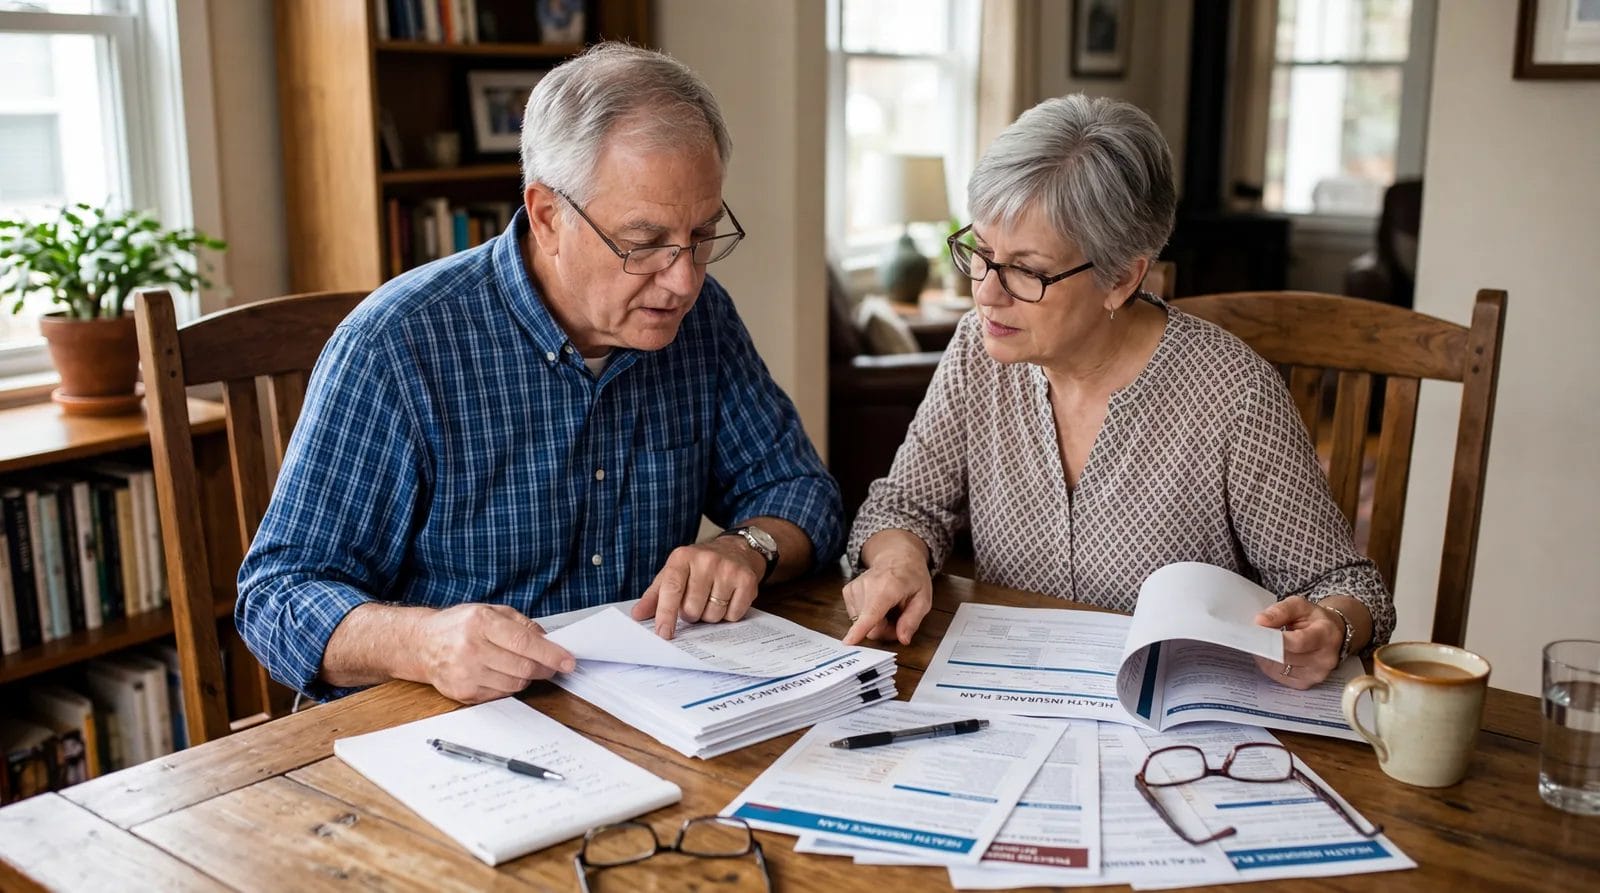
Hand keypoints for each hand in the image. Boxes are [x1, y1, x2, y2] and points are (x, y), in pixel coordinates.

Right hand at [413, 604, 574, 703]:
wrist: (422, 644)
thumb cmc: (459, 625)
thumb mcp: (490, 611)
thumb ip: (521, 624)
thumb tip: (549, 641)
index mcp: (480, 623)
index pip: (524, 642)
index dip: (551, 654)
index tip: (568, 661)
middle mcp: (471, 649)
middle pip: (523, 667)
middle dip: (544, 668)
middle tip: (551, 665)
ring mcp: (465, 674)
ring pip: (515, 684)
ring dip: (526, 677)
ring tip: (518, 664)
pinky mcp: (463, 693)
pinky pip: (500, 694)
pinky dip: (508, 685)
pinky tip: (500, 673)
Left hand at [631, 538, 761, 638]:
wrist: (736, 549)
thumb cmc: (699, 566)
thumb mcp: (673, 573)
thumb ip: (655, 595)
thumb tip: (637, 615)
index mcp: (682, 557)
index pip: (671, 590)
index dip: (665, 614)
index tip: (663, 633)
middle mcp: (706, 560)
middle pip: (692, 609)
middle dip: (692, 614)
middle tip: (696, 602)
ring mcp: (728, 569)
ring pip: (713, 615)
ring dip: (710, 615)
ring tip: (712, 599)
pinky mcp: (747, 580)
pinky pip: (733, 615)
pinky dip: (729, 614)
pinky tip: (728, 599)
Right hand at [841, 558, 933, 645]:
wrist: (896, 557)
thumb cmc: (911, 577)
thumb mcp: (923, 599)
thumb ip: (912, 620)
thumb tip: (903, 639)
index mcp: (888, 587)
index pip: (872, 613)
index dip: (860, 629)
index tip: (848, 641)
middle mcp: (867, 585)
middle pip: (870, 626)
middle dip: (884, 630)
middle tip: (898, 618)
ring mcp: (854, 587)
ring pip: (861, 623)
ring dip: (876, 623)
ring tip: (888, 609)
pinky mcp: (847, 591)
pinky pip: (856, 617)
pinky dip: (867, 615)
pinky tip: (877, 605)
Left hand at [1253, 596, 1344, 689]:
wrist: (1331, 634)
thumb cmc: (1314, 619)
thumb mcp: (1299, 606)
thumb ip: (1280, 611)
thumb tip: (1261, 621)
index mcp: (1326, 635)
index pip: (1298, 642)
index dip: (1275, 639)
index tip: (1258, 633)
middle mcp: (1325, 658)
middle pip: (1285, 657)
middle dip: (1266, 646)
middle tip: (1254, 636)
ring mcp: (1316, 674)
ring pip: (1279, 668)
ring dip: (1265, 656)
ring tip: (1264, 643)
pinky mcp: (1306, 683)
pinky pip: (1279, 677)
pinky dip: (1270, 666)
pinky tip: (1270, 655)